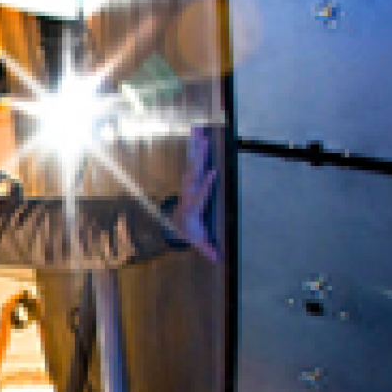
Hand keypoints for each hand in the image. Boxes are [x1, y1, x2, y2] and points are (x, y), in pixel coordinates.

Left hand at [174, 126, 218, 263]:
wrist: (174, 224)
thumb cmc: (190, 232)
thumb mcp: (197, 241)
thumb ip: (207, 249)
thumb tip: (217, 260)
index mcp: (193, 205)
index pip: (200, 193)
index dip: (205, 184)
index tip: (212, 173)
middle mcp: (189, 191)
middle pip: (194, 172)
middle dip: (199, 158)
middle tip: (203, 141)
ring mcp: (188, 182)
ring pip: (193, 162)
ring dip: (196, 146)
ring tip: (200, 131)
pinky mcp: (190, 176)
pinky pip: (193, 158)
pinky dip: (196, 145)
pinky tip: (198, 132)